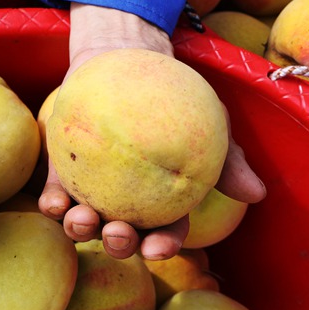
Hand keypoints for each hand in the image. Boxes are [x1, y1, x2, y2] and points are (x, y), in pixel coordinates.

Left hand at [38, 4, 266, 259]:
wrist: (126, 60)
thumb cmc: (174, 100)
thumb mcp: (207, 125)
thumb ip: (229, 160)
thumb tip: (256, 193)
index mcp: (159, 204)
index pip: (164, 234)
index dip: (162, 247)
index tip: (158, 249)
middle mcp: (123, 205)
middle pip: (121, 236)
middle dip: (118, 245)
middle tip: (118, 235)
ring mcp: (90, 192)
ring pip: (83, 222)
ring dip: (80, 229)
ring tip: (82, 220)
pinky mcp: (60, 174)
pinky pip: (54, 195)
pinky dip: (52, 204)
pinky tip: (53, 204)